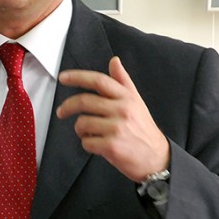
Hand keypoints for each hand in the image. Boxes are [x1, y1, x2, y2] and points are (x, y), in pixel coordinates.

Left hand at [56, 56, 169, 182]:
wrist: (157, 158)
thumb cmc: (143, 129)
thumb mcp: (136, 101)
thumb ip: (123, 81)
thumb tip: (114, 61)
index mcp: (127, 97)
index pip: (99, 81)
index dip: (78, 77)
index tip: (63, 77)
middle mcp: (122, 110)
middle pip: (84, 101)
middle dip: (67, 106)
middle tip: (61, 111)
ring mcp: (117, 128)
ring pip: (82, 123)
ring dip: (80, 130)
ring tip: (88, 133)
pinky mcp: (112, 146)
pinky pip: (86, 142)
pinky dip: (87, 144)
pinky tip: (96, 144)